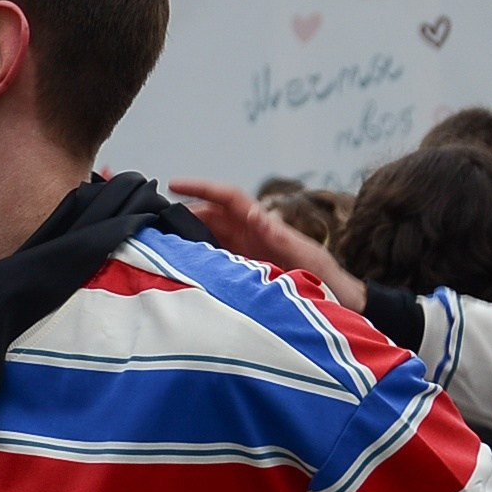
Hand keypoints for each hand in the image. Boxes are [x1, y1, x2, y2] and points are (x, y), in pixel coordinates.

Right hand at [167, 180, 365, 311]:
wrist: (339, 307)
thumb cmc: (328, 283)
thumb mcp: (304, 257)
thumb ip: (280, 237)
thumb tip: (255, 213)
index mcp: (263, 226)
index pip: (228, 198)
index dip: (201, 188)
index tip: (174, 184)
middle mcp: (251, 236)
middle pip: (209, 216)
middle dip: (182, 215)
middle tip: (152, 223)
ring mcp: (245, 254)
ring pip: (207, 238)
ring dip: (185, 238)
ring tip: (156, 244)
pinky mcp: (242, 273)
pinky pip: (213, 260)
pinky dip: (195, 260)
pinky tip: (176, 269)